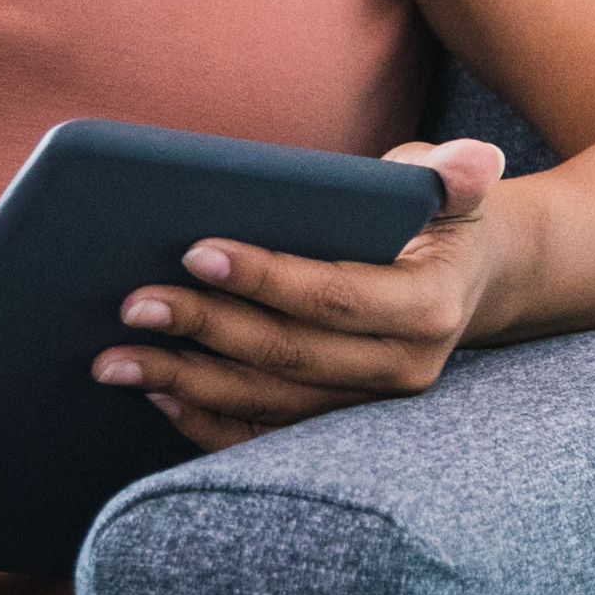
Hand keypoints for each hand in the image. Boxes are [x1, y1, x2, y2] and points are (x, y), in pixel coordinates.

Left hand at [97, 139, 513, 452]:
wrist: (468, 283)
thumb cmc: (434, 220)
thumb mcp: (448, 190)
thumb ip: (449, 175)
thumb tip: (479, 158)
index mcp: (427, 308)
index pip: (334, 298)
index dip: (266, 278)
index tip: (194, 253)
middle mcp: (402, 371)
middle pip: (288, 356)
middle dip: (204, 329)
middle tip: (131, 303)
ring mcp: (367, 408)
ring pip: (267, 405)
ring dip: (185, 382)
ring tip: (115, 359)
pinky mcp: (337, 426)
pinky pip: (263, 437)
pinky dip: (206, 421)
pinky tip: (154, 394)